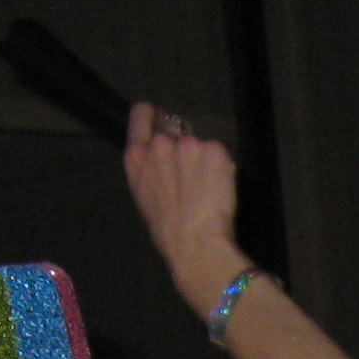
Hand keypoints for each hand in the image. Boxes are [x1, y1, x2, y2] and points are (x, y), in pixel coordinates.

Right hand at [122, 103, 247, 314]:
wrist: (194, 243)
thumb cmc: (167, 229)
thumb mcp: (144, 195)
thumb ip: (151, 167)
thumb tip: (167, 159)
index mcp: (136, 157)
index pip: (141, 114)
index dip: (154, 115)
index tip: (162, 121)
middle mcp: (160, 144)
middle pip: (177, 132)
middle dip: (185, 148)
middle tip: (192, 177)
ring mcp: (188, 144)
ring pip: (200, 146)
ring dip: (205, 160)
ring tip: (205, 190)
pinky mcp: (215, 150)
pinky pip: (219, 154)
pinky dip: (222, 168)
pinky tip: (218, 190)